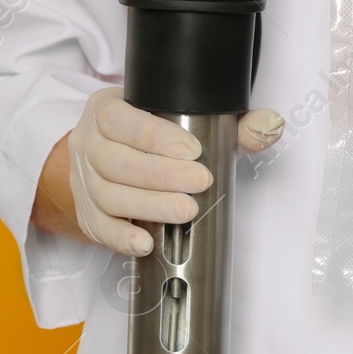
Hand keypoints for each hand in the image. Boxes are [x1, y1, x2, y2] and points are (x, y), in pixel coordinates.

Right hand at [30, 87, 284, 254]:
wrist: (111, 152)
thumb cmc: (153, 134)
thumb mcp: (185, 119)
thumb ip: (232, 124)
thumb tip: (269, 125)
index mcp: (106, 110)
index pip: (122, 120)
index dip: (156, 137)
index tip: (194, 151)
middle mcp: (88, 143)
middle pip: (116, 162)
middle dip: (160, 175)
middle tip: (199, 184)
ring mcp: (82, 179)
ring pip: (107, 195)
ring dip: (148, 206)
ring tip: (185, 212)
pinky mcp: (86, 212)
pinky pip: (97, 227)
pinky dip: (121, 238)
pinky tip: (146, 242)